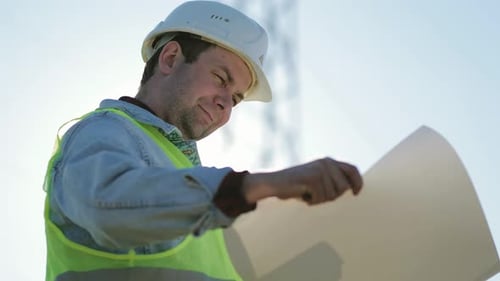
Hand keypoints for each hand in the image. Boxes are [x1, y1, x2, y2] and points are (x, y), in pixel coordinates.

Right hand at [243, 157, 362, 204]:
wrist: (274, 183)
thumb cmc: (297, 186)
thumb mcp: (318, 180)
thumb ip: (332, 181)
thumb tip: (350, 189)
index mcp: (329, 161)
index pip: (352, 170)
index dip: (357, 182)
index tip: (356, 193)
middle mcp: (327, 163)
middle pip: (343, 188)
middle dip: (331, 196)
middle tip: (315, 195)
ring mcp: (320, 170)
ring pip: (331, 195)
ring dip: (319, 200)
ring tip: (307, 193)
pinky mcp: (313, 178)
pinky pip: (320, 198)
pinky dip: (311, 201)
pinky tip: (302, 194)